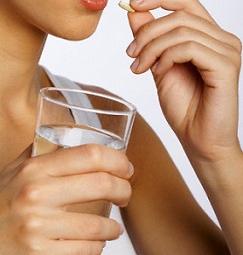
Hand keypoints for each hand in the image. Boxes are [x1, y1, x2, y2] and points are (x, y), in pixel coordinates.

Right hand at [0, 144, 131, 253]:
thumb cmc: (2, 200)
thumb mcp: (16, 170)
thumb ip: (42, 150)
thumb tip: (69, 133)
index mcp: (36, 168)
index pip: (90, 154)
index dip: (117, 159)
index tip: (126, 168)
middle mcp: (36, 193)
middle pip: (102, 183)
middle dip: (124, 189)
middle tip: (125, 194)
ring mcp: (37, 226)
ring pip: (97, 224)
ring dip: (113, 226)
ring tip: (113, 226)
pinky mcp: (39, 253)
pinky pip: (85, 249)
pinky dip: (98, 246)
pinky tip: (96, 242)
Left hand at [127, 0, 241, 162]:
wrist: (198, 139)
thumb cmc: (183, 106)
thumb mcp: (158, 64)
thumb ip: (150, 37)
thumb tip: (134, 11)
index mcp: (208, 35)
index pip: (185, 1)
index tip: (131, 4)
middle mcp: (222, 38)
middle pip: (179, 14)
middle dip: (147, 32)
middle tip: (131, 53)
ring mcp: (227, 50)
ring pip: (181, 30)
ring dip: (153, 47)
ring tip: (140, 67)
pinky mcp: (226, 65)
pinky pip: (189, 47)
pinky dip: (167, 57)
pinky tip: (159, 72)